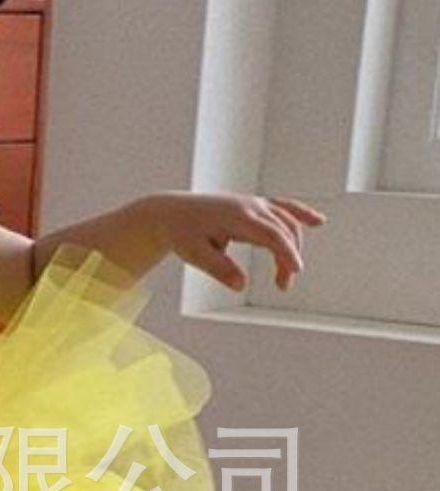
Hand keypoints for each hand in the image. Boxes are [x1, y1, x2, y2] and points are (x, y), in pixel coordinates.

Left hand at [138, 191, 327, 292]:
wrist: (171, 213)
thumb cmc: (181, 233)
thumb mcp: (193, 254)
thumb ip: (218, 269)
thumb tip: (241, 285)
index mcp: (237, 217)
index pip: (272, 234)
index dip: (287, 253)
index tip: (295, 272)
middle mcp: (250, 206)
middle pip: (284, 230)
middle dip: (289, 258)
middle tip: (282, 287)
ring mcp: (254, 203)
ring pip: (286, 221)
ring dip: (293, 247)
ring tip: (285, 277)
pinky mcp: (254, 205)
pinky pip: (282, 207)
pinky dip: (300, 214)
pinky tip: (319, 221)